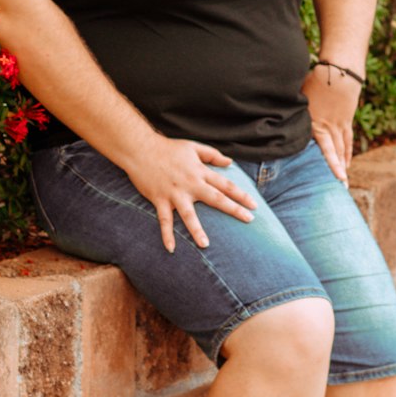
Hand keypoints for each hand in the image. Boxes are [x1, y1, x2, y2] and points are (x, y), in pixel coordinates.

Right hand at [123, 136, 256, 252]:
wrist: (141, 149)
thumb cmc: (168, 148)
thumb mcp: (193, 147)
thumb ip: (213, 155)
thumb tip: (230, 162)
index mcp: (200, 171)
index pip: (225, 184)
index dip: (241, 195)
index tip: (254, 205)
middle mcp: (190, 184)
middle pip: (215, 198)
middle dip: (233, 209)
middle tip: (249, 220)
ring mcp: (174, 193)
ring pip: (188, 214)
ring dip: (197, 230)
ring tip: (205, 245)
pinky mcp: (159, 199)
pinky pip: (164, 220)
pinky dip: (167, 234)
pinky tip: (171, 249)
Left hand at [301, 66, 360, 183]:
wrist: (339, 73)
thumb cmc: (316, 81)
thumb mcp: (299, 95)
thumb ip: (290, 109)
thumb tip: (272, 113)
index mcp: (313, 123)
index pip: (318, 147)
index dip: (325, 163)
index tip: (329, 178)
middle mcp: (328, 128)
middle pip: (333, 152)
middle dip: (337, 171)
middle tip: (342, 188)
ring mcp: (339, 125)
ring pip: (341, 149)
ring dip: (343, 165)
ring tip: (343, 181)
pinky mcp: (346, 121)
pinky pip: (347, 140)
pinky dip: (347, 152)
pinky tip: (346, 163)